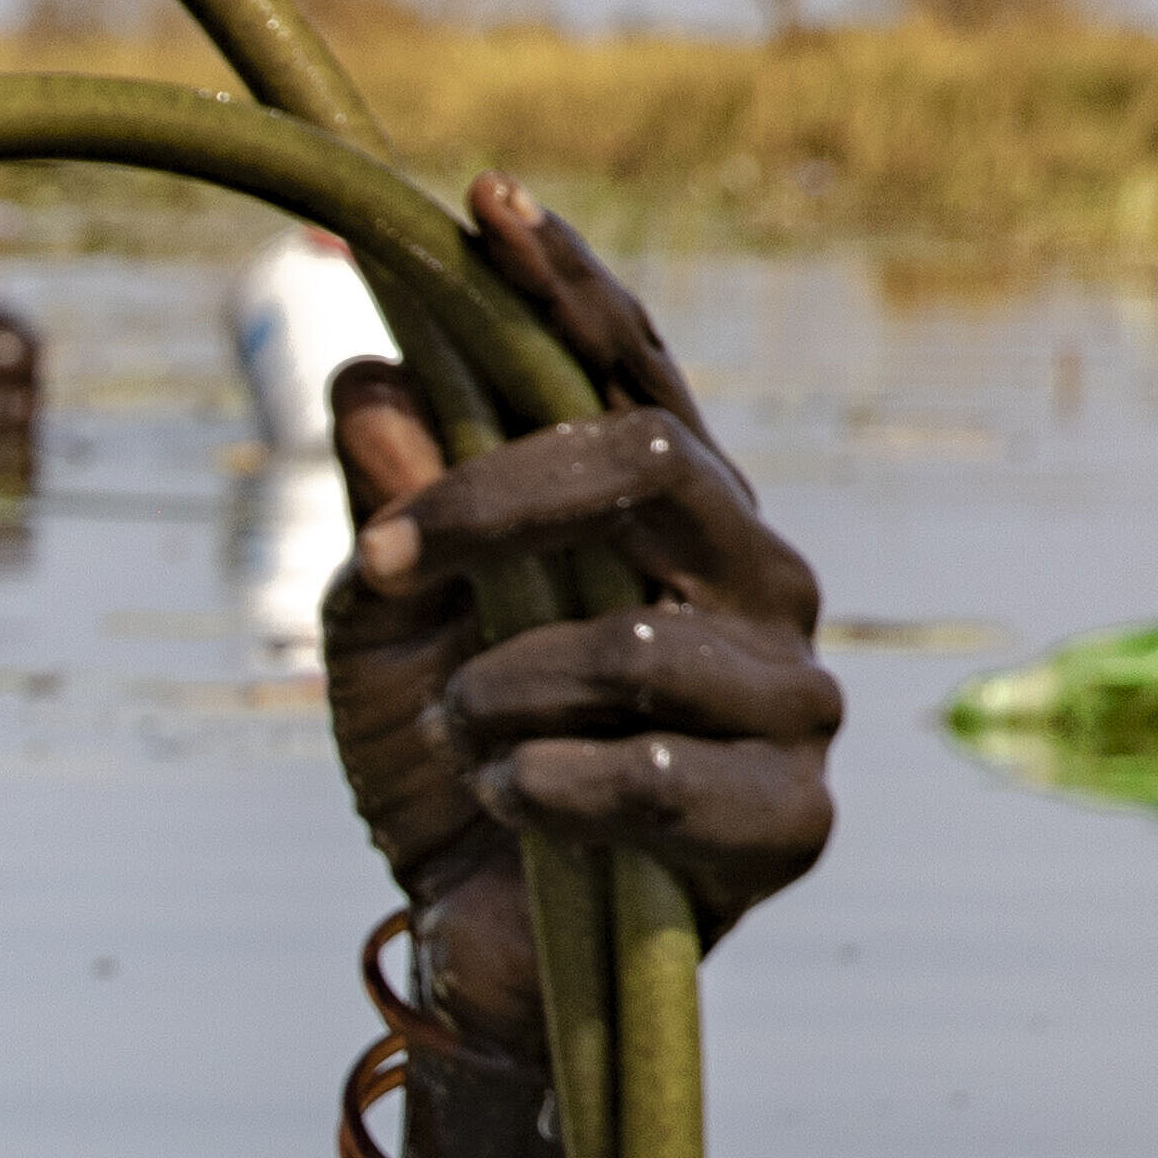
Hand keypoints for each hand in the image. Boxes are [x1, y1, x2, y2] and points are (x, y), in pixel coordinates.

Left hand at [323, 176, 838, 1051]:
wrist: (470, 949)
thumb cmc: (445, 773)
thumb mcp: (383, 634)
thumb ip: (388, 513)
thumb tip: (367, 379)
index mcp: (669, 522)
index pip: (632, 373)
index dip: (568, 286)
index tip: (482, 209)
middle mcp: (754, 584)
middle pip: (652, 464)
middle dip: (498, 499)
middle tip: (389, 557)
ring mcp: (790, 699)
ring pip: (646, 635)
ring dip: (508, 683)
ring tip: (463, 731)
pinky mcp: (791, 821)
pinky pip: (663, 773)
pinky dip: (550, 781)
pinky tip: (506, 797)